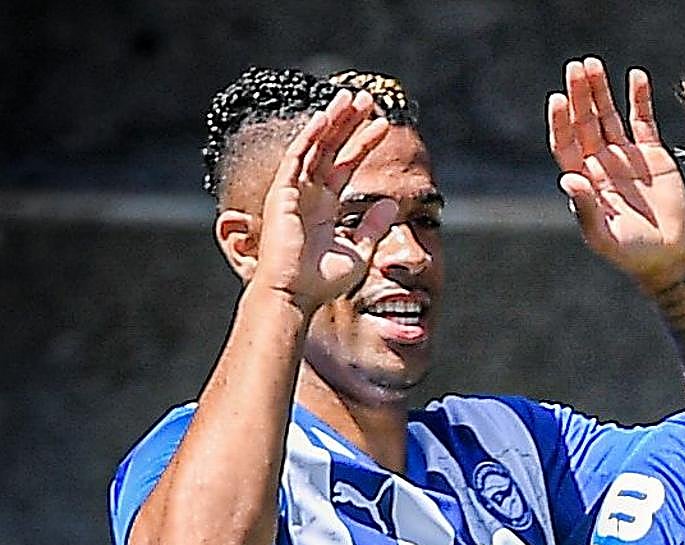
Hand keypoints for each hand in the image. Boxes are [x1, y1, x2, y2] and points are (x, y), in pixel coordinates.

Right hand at [255, 89, 398, 316]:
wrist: (296, 294)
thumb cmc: (322, 281)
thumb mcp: (359, 251)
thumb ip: (373, 226)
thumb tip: (391, 203)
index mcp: (324, 207)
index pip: (346, 166)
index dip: (362, 143)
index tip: (382, 125)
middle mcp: (308, 195)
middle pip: (331, 148)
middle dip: (348, 122)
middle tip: (367, 98)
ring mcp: (293, 192)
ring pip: (315, 146)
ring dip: (332, 121)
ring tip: (352, 98)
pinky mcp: (282, 194)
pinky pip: (297, 158)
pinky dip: (310, 136)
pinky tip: (325, 117)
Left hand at [549, 58, 684, 291]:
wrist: (667, 257)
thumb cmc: (630, 252)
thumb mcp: (603, 235)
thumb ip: (585, 208)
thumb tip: (568, 178)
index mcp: (583, 182)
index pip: (566, 144)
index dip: (561, 123)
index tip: (558, 99)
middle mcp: (600, 164)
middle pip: (585, 123)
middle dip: (580, 96)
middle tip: (576, 68)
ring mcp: (625, 157)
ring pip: (608, 116)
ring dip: (601, 91)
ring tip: (593, 64)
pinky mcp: (652, 155)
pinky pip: (643, 121)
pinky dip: (640, 99)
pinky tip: (636, 77)